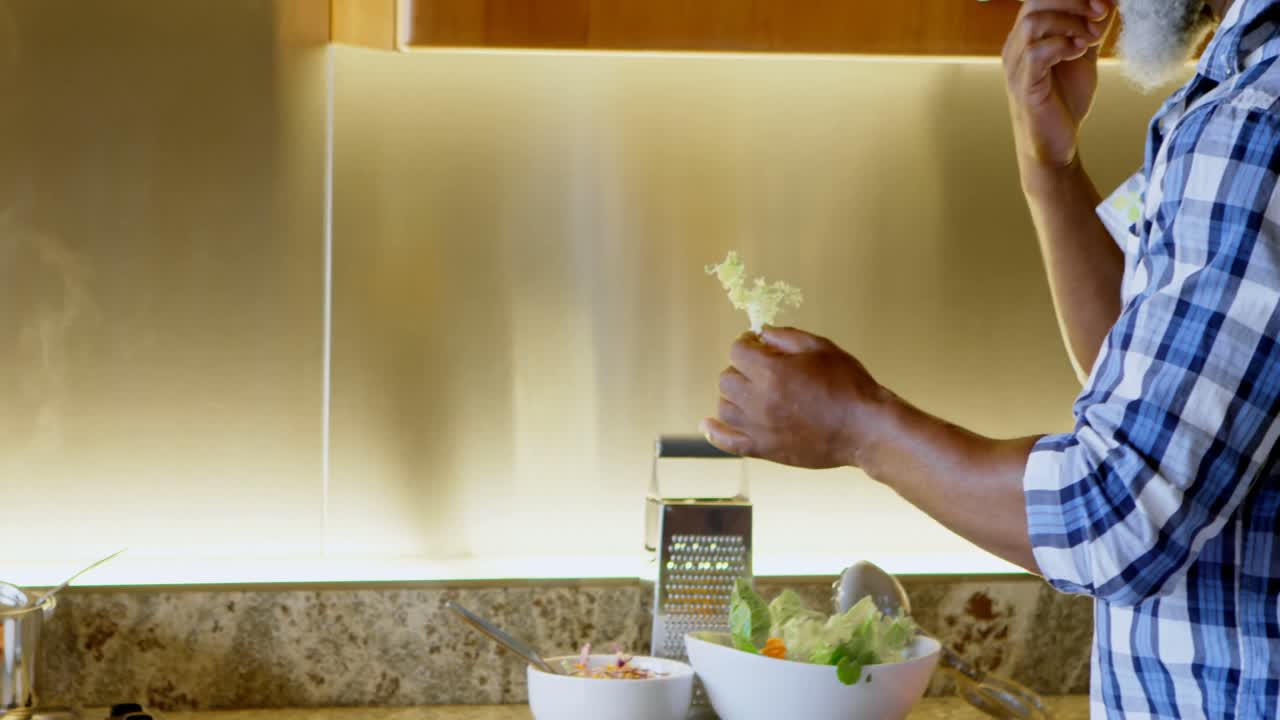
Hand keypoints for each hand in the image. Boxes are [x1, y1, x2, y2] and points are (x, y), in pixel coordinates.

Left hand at [700, 327, 886, 469]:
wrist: (865, 428)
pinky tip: (707, 424)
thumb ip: (786, 336)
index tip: (758, 346)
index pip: (737, 350)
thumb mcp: (820, 347)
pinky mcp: (764, 449)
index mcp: (772, 371)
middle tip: (762, 371)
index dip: (747, 344)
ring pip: (725, 406)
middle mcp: (759, 400)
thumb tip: (760, 333)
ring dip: (734, 396)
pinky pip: (728, 442)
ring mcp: (759, 427)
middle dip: (741, 369)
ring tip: (753, 394)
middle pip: (727, 378)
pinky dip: (714, 433)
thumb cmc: (848, 384)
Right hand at [1003, 0, 1113, 169]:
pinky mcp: (1024, 86)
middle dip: (1074, 3)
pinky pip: (1036, 53)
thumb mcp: (1083, 56)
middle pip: (1035, 3)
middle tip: (1101, 14)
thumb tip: (1106, 3)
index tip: (1105, 4)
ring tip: (1090, 38)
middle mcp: (1014, 48)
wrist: (1056, 144)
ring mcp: (1016, 67)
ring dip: (1069, 24)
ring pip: (1033, 24)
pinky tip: (1078, 52)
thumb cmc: (1064, 101)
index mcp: (1026, 38)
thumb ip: (1090, 29)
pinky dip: (1062, 46)